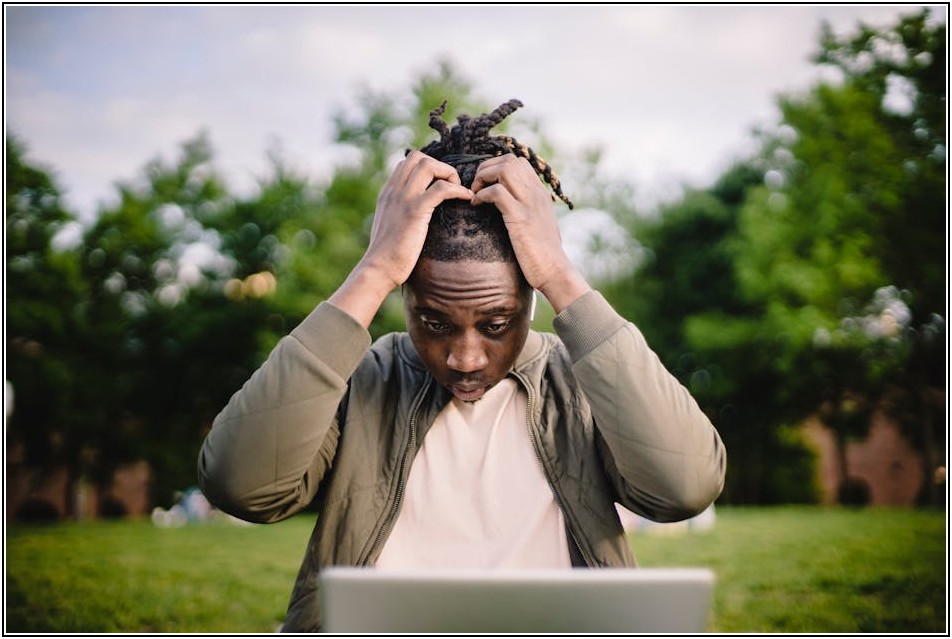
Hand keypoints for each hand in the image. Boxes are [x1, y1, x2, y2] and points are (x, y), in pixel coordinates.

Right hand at [329, 151, 471, 327]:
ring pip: (428, 165)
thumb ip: (399, 214)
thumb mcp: (390, 227)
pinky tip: (466, 199)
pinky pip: (441, 189)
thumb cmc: (387, 255)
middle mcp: (394, 191)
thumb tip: (413, 216)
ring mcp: (403, 199)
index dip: (428, 168)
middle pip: (418, 157)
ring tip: (458, 191)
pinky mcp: (414, 211)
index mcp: (388, 193)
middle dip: (439, 166)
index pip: (406, 163)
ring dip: (448, 174)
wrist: (378, 269)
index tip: (440, 186)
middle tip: (451, 187)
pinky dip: (457, 190)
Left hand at [470, 155, 589, 311]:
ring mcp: (529, 203)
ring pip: (504, 169)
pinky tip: (477, 206)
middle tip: (476, 188)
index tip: (485, 184)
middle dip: (486, 168)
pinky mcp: (520, 217)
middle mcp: (536, 193)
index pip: (518, 162)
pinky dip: (482, 195)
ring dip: (483, 178)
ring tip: (476, 194)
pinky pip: (497, 192)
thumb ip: (526, 210)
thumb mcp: (537, 224)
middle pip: (509, 160)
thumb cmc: (543, 254)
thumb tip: (508, 207)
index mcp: (539, 193)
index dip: (496, 167)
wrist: (554, 271)